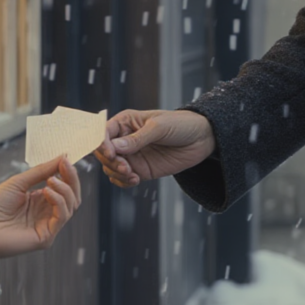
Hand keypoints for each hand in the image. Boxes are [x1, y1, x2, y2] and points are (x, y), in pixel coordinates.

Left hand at [0, 156, 81, 258]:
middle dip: (71, 179)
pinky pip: (62, 217)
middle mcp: (46, 213)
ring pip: (71, 206)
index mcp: (41, 201)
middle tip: (65, 165)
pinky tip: (47, 192)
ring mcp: (48, 226)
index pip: (64, 187)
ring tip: (51, 180)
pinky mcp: (46, 237)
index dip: (67, 173)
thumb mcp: (19, 182)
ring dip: (64, 189)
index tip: (65, 158)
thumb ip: (41, 171)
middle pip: (72, 196)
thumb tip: (62, 157)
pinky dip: (58, 202)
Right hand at [93, 108, 215, 188]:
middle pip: (103, 153)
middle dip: (110, 161)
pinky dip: (124, 182)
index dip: (102, 144)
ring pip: (110, 167)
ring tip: (132, 174)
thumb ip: (137, 139)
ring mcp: (132, 156)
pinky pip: (123, 179)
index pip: (103, 133)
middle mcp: (124, 139)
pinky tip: (135, 180)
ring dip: (116, 173)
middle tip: (124, 166)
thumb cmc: (180, 125)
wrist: (202, 139)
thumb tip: (115, 147)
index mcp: (125, 122)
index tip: (111, 153)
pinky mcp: (140, 170)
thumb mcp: (159, 127)